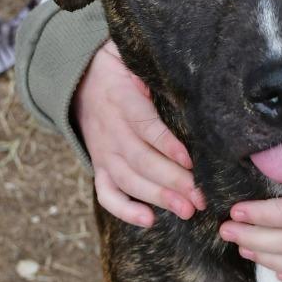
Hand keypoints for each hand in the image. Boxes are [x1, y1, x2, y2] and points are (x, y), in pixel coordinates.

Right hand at [74, 40, 203, 226]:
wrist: (82, 77)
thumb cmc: (124, 69)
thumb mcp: (138, 61)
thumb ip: (160, 72)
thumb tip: (197, 78)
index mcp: (121, 99)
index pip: (145, 125)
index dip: (167, 144)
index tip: (190, 160)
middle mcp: (110, 129)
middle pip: (140, 159)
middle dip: (172, 180)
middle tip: (199, 196)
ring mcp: (103, 151)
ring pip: (128, 179)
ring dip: (157, 197)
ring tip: (187, 210)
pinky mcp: (99, 166)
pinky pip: (106, 193)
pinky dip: (124, 209)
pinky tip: (149, 220)